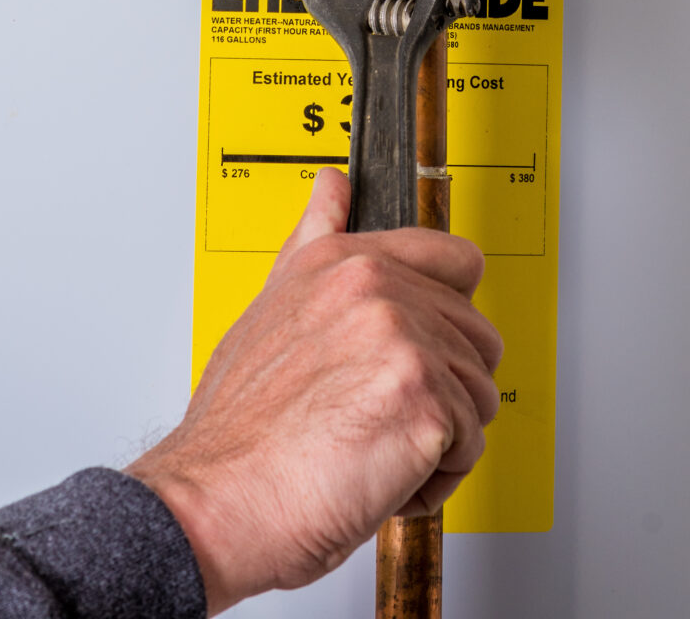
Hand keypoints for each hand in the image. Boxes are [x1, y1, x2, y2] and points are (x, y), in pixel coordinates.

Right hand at [129, 169, 501, 612]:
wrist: (213, 502)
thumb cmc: (238, 432)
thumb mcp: (268, 307)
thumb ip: (313, 237)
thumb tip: (332, 186)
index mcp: (346, 262)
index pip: (456, 262)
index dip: (448, 318)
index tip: (424, 351)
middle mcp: (379, 292)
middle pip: (476, 338)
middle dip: (442, 389)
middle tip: (380, 417)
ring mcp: (404, 343)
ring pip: (476, 395)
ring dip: (438, 439)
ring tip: (376, 450)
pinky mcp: (424, 404)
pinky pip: (469, 447)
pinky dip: (434, 480)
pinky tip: (382, 479)